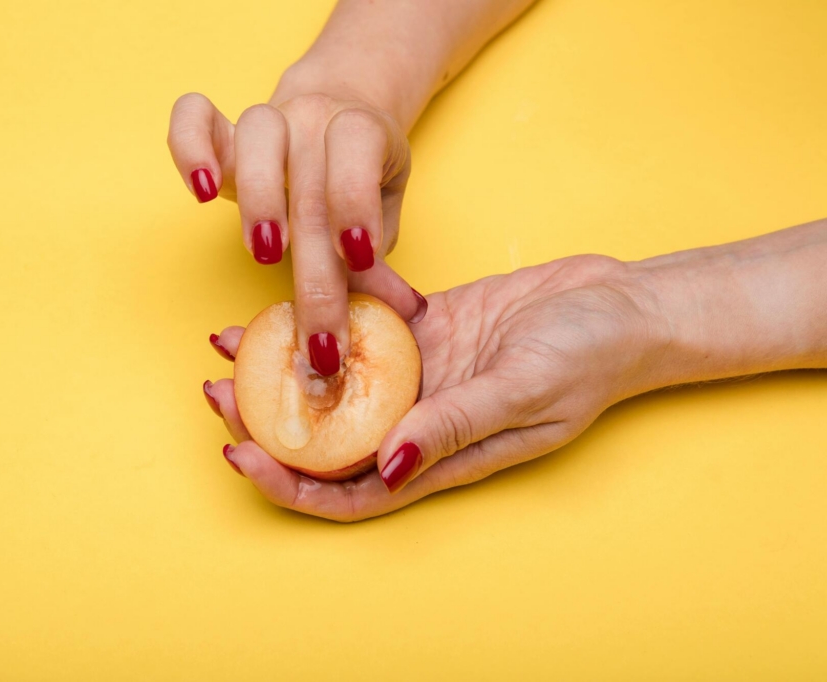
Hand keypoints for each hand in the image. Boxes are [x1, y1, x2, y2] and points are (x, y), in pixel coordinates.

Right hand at [168, 91, 424, 367]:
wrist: (337, 120)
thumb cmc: (361, 181)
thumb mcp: (381, 216)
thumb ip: (379, 261)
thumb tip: (402, 313)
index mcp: (363, 129)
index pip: (360, 146)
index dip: (357, 200)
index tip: (357, 259)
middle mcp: (314, 116)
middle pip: (310, 184)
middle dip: (314, 269)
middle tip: (317, 333)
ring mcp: (269, 118)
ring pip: (257, 134)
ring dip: (260, 198)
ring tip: (264, 254)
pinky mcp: (223, 131)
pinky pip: (193, 116)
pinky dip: (189, 148)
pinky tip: (202, 194)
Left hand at [204, 254, 668, 520]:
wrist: (622, 304)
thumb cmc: (589, 357)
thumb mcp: (524, 390)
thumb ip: (456, 427)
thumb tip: (387, 466)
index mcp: (439, 454)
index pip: (349, 490)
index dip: (289, 482)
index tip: (238, 451)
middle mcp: (418, 419)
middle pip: (324, 437)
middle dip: (264, 420)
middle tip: (215, 388)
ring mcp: (419, 373)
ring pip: (334, 380)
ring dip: (282, 365)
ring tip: (230, 341)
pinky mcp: (424, 328)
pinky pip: (363, 326)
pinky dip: (327, 315)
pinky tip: (292, 295)